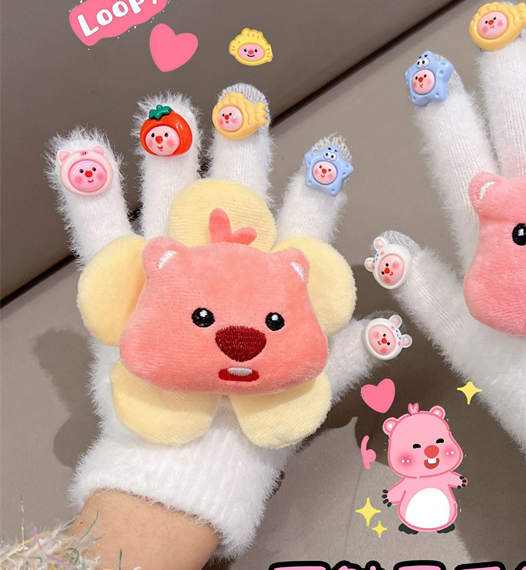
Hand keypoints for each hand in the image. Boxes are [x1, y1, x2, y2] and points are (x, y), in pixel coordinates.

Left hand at [50, 83, 391, 555]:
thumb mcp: (308, 390)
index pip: (304, 229)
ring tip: (171, 105)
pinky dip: (88, 189)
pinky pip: (99, 235)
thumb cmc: (253, 429)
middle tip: (245, 97)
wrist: (187, 473)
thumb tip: (400, 327)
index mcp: (275, 292)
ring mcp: (174, 279)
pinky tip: (80, 147)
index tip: (331, 150)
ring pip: (176, 199)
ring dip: (173, 150)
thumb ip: (351, 352)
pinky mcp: (122, 295)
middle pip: (239, 199)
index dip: (319, 190)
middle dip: (243, 146)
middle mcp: (227, 274)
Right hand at [370, 12, 525, 504]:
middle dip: (510, 77)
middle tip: (500, 26)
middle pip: (522, 133)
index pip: (458, 164)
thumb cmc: (525, 379)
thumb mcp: (460, 336)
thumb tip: (381, 243)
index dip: (443, 116)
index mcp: (491, 242)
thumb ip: (420, 284)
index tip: (429, 73)